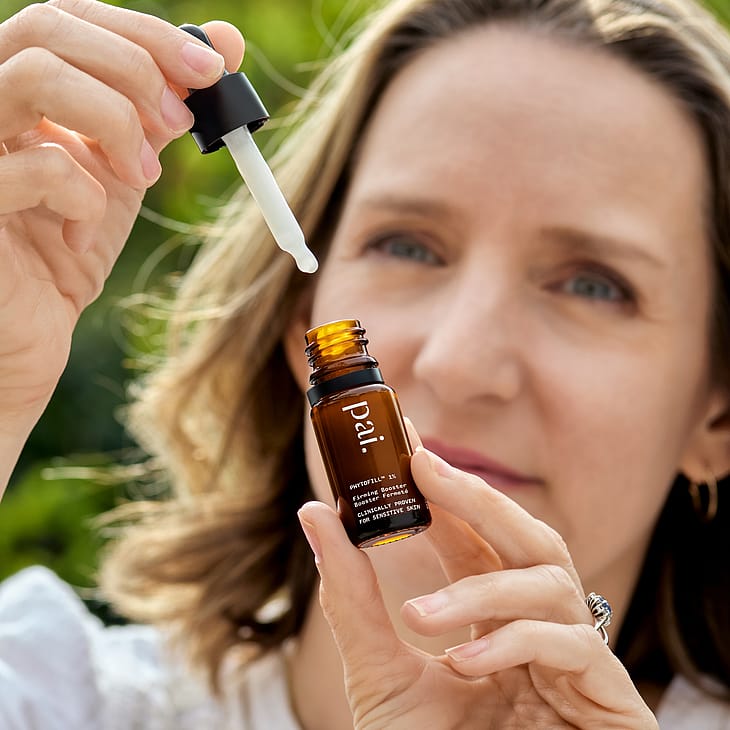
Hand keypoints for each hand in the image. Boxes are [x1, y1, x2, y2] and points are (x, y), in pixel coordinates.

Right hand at [0, 0, 242, 426]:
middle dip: (136, 68)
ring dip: (116, 122)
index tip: (210, 65)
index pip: (68, 19)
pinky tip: (81, 236)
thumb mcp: (126, 169)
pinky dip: (85, 198)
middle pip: (47, 27)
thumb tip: (225, 41)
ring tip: (141, 176)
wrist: (32, 330)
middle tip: (182, 124)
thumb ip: (163, 108)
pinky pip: (38, 168)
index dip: (143, 33)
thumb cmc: (70, 249)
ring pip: (36, 76)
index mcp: (16, 91)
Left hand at [297, 433, 657, 727]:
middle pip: (527, 536)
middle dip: (477, 496)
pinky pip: (574, 645)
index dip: (446, 489)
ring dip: (480, 591)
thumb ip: (351, 600)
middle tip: (423, 464)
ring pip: (548, 582)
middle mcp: (536, 627)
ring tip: (423, 619)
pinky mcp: (608, 700)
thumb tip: (316, 514)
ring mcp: (575, 662)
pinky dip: (514, 643)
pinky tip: (465, 660)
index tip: (407, 445)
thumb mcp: (380, 675)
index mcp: (491, 618)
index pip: (476, 539)